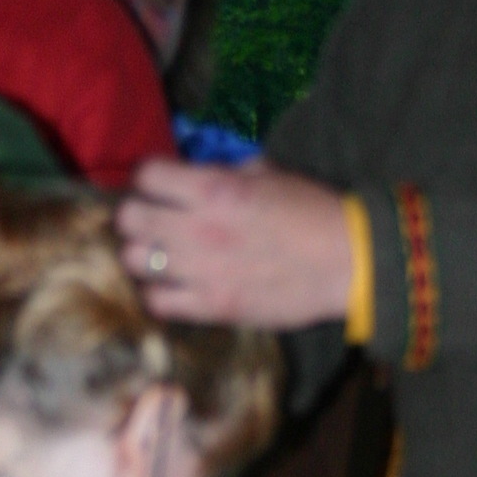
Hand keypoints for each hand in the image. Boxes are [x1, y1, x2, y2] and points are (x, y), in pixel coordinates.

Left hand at [116, 158, 354, 327]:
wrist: (348, 262)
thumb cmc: (313, 212)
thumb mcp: (269, 173)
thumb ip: (225, 171)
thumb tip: (196, 170)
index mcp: (214, 188)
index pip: (146, 174)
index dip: (149, 178)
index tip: (160, 186)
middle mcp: (198, 227)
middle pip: (128, 218)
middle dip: (136, 215)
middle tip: (153, 221)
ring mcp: (201, 270)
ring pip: (133, 261)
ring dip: (143, 256)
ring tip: (162, 256)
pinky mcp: (212, 306)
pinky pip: (156, 302)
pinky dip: (158, 294)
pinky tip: (173, 287)